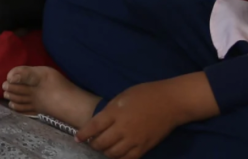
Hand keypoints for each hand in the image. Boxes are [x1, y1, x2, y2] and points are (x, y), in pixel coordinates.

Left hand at [78, 78, 200, 158]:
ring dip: (105, 152)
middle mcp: (122, 128)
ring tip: (104, 147)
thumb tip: (99, 123)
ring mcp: (134, 140)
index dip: (83, 134)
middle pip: (101, 143)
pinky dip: (119, 158)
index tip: (77, 138)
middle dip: (93, 144)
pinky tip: (117, 153)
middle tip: (92, 142)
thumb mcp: (121, 97)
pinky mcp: (145, 147)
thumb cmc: (145, 94)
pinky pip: (128, 158)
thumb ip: (109, 111)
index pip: (93, 127)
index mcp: (115, 113)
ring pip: (112, 153)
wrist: (170, 102)